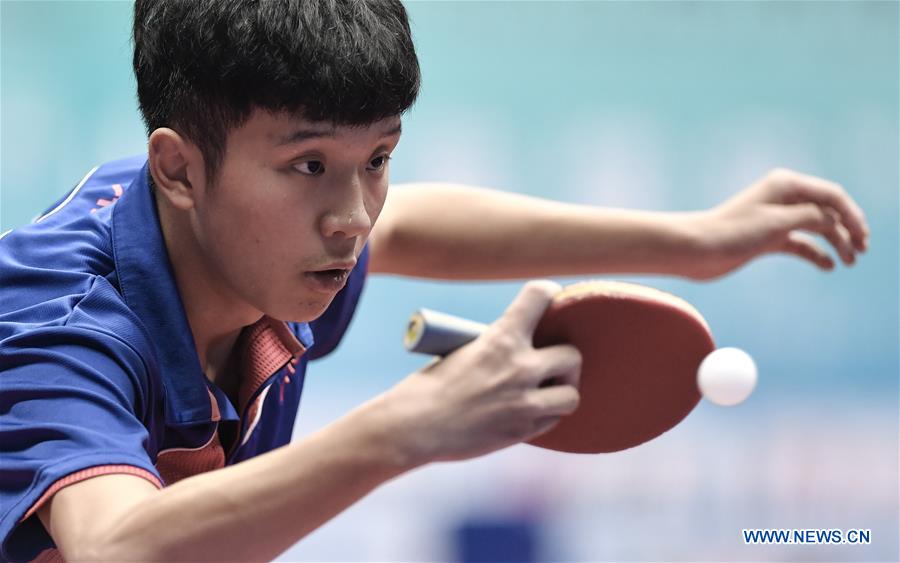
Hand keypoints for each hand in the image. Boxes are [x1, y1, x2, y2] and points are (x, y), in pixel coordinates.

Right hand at [375, 280, 581, 465]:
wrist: (415, 426)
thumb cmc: (431, 386)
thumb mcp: (464, 351)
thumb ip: (497, 347)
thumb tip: (520, 346)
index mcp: (501, 338)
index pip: (540, 296)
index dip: (548, 293)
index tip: (548, 300)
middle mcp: (521, 367)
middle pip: (572, 355)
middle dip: (565, 359)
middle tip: (550, 364)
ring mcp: (525, 402)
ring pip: (572, 395)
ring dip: (562, 392)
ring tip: (547, 392)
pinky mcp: (523, 431)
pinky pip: (554, 420)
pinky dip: (546, 415)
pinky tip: (529, 412)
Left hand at [688, 168, 869, 280]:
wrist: (696, 250)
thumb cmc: (733, 232)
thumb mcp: (778, 222)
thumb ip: (812, 218)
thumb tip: (833, 220)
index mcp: (787, 184)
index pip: (832, 196)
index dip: (852, 216)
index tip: (862, 240)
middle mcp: (783, 198)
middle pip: (827, 211)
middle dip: (847, 229)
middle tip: (860, 252)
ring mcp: (776, 219)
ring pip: (816, 228)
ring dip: (835, 242)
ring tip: (848, 262)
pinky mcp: (767, 238)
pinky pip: (799, 243)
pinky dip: (815, 253)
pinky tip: (829, 266)